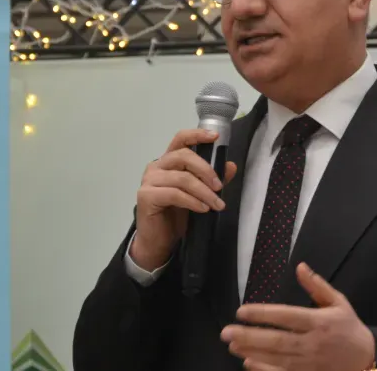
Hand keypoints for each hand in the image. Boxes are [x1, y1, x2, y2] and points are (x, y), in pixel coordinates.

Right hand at [130, 129, 238, 269]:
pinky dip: (192, 201)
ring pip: (182, 178)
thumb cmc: (176, 216)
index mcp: (168, 162)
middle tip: (220, 187)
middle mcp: (156, 166)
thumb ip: (212, 180)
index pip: (180, 139)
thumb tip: (231, 166)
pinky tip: (203, 209)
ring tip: (216, 204)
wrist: (158, 242)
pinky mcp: (146, 196)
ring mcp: (149, 180)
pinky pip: (174, 194)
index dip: (197, 135)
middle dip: (206, 170)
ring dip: (203, 192)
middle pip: (183, 156)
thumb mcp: (199, 195)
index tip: (215, 137)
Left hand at [220, 263, 375, 370]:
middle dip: (249, 336)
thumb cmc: (349, 329)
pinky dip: (264, 369)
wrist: (366, 361)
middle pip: (277, 340)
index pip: (286, 316)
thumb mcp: (338, 302)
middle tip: (226, 332)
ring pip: (276, 358)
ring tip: (232, 345)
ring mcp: (309, 363)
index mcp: (319, 321)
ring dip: (252, 352)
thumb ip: (317, 286)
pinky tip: (249, 363)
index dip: (263, 314)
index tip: (242, 311)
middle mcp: (313, 343)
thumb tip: (300, 267)